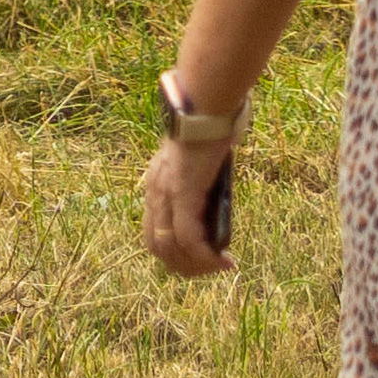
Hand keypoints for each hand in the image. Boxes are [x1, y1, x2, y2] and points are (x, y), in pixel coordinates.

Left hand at [136, 119, 235, 278]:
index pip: (153, 233)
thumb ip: (200, 185)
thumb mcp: (198, 163)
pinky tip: (224, 261)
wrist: (204, 107)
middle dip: (184, 266)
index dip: (174, 253)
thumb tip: (215, 204)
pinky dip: (205, 256)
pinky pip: (189, 237)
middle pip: (157, 248)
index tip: (200, 259)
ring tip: (220, 267)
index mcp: (154, 187)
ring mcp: (165, 195)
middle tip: (211, 269)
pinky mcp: (183, 193)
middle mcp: (153, 194)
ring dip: (197, 266)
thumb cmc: (206, 129)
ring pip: (171, 248)